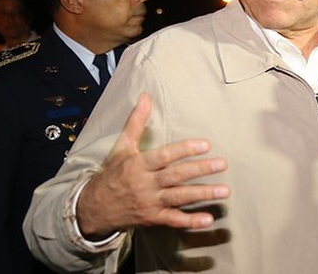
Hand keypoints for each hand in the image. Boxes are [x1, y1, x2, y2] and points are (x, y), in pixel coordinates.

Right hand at [76, 92, 229, 237]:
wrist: (93, 208)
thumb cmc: (113, 173)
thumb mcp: (122, 147)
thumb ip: (136, 122)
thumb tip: (145, 96)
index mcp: (139, 165)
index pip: (164, 156)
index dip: (184, 149)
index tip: (205, 144)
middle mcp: (145, 184)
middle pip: (176, 176)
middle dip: (200, 169)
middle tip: (222, 163)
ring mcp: (150, 203)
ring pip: (179, 198)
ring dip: (202, 194)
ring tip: (224, 190)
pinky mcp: (153, 219)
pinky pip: (173, 220)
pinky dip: (191, 221)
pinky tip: (208, 219)